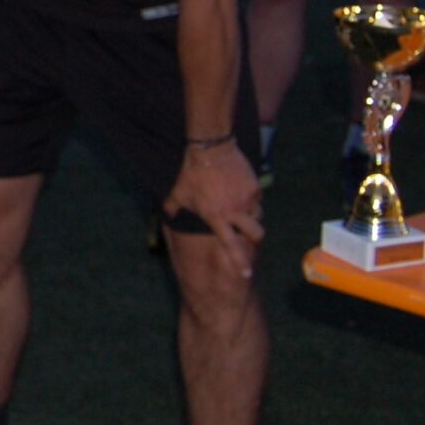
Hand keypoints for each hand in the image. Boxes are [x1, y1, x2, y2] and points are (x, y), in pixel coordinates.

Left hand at [160, 144, 262, 279]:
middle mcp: (234, 212)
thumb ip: (172, 209)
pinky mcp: (254, 187)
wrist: (210, 150)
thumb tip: (167, 215)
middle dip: (256, 238)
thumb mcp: (178, 193)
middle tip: (252, 236)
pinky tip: (239, 189)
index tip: (246, 275)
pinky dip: (250, 198)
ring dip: (252, 216)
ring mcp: (246, 199)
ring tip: (239, 206)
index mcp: (216, 218)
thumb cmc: (191, 174)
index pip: (231, 246)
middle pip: (256, 234)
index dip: (239, 262)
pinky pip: (256, 198)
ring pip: (257, 215)